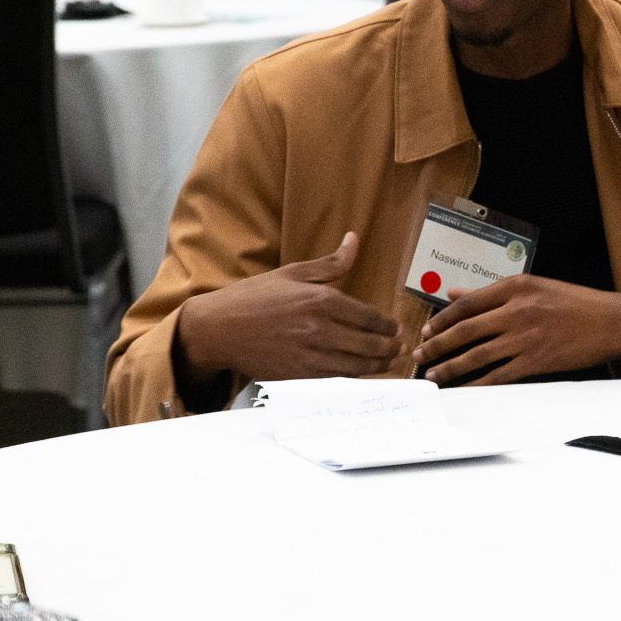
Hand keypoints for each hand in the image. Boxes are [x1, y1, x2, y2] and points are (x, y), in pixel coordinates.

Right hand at [176, 232, 403, 382]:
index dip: (388, 325)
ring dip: (380, 365)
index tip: (396, 327)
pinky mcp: (301, 376)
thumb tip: (353, 241)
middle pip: (370, 344)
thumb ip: (330, 264)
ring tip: (389, 361)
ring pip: (358, 366)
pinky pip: (338, 379)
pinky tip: (362, 373)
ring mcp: (311, 356)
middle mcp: (320, 330)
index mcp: (321, 300)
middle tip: (400, 347)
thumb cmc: (253, 298)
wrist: (219, 329)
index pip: (369, 316)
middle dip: (390, 347)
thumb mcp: (292, 273)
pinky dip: (356, 377)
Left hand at [414, 276, 620, 384]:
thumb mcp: (534, 286)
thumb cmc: (576, 303)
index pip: (467, 303)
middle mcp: (518, 310)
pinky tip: (463, 389)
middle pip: (466, 329)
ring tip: (433, 375)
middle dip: (437, 344)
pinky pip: (499, 375)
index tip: (426, 329)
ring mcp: (526, 337)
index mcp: (516, 287)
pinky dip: (477, 384)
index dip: (442, 318)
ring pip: (477, 354)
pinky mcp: (536, 361)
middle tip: (420, 355)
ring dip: (450, 367)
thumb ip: (493, 292)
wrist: (612, 322)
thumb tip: (456, 293)